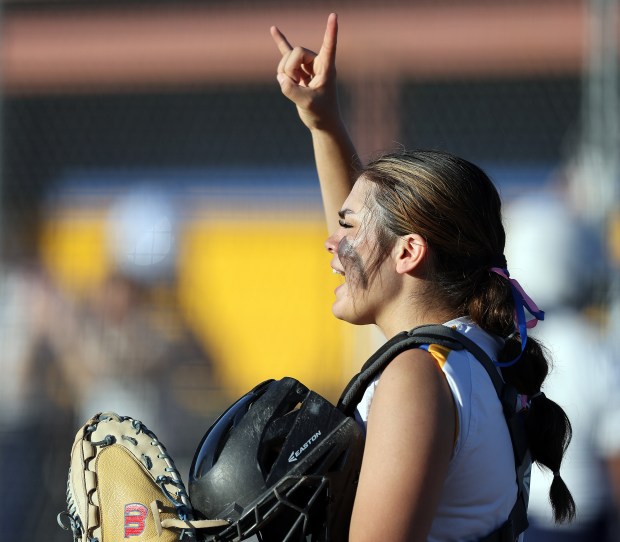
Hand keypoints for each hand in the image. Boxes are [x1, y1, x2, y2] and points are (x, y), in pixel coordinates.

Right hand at [270, 13, 341, 130]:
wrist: (321, 122)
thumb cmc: (320, 113)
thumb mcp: (306, 103)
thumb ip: (292, 90)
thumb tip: (280, 78)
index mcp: (327, 67)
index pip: (329, 46)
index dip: (330, 31)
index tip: (334, 15)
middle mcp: (318, 63)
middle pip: (296, 52)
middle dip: (289, 68)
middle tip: (293, 84)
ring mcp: (307, 66)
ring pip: (288, 58)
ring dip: (284, 72)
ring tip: (291, 85)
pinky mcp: (299, 71)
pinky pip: (287, 53)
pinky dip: (280, 42)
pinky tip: (273, 29)